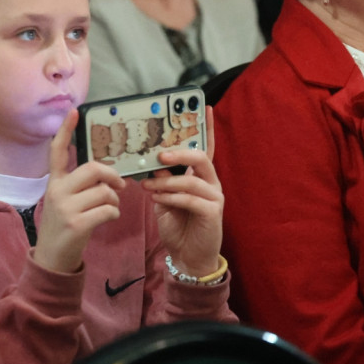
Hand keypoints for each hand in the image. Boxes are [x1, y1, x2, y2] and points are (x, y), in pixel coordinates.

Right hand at [33, 109, 126, 273]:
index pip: (57, 151)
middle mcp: (57, 191)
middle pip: (93, 169)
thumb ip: (80, 185)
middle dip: (112, 175)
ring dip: (115, 200)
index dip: (66, 131)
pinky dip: (114, 213)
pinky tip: (107, 219)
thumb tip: (109, 174)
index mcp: (54, 182)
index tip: (74, 111)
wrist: (53, 258)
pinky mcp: (76, 223)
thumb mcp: (65, 201)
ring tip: (109, 208)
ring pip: (105, 191)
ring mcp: (65, 207)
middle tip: (120, 185)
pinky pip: (108, 209)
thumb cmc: (64, 226)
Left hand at [140, 106, 223, 277]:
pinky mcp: (213, 212)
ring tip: (148, 185)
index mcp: (201, 175)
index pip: (206, 147)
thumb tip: (152, 164)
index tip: (205, 107)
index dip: (207, 127)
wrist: (187, 256)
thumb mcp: (164, 198)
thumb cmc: (178, 225)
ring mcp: (215, 197)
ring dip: (166, 181)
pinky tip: (158, 198)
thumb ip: (162, 180)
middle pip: (201, 157)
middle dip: (179, 153)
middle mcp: (212, 182)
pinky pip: (191, 198)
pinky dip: (172, 196)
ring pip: (192, 178)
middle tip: (159, 155)